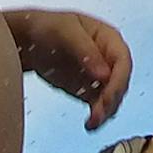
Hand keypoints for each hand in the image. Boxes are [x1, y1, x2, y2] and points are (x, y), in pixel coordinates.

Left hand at [8, 8, 131, 129]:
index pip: (123, 62)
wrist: (29, 40)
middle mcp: (109, 59)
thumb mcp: (65, 32)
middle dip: (111, 100)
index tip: (107, 96)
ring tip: (92, 123)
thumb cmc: (48, 27)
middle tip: (98, 113)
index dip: (119, 80)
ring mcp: (101, 77)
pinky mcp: (90, 91)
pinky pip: (99, 107)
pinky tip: (89, 125)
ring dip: (105, 113)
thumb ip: (85, 51)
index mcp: (109, 39)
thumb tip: (104, 74)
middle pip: (120, 83)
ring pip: (112, 99)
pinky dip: (96, 117)